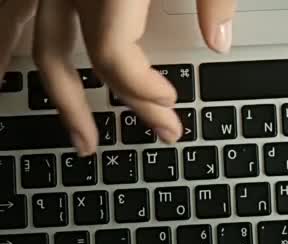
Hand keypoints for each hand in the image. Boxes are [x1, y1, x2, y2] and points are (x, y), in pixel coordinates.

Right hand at [0, 0, 235, 155]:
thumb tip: (219, 39)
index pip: (113, 56)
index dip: (140, 86)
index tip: (171, 99)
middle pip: (87, 62)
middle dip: (127, 104)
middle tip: (163, 131)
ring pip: (39, 46)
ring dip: (58, 95)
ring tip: (80, 138)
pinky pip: (14, 13)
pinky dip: (8, 42)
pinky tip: (5, 70)